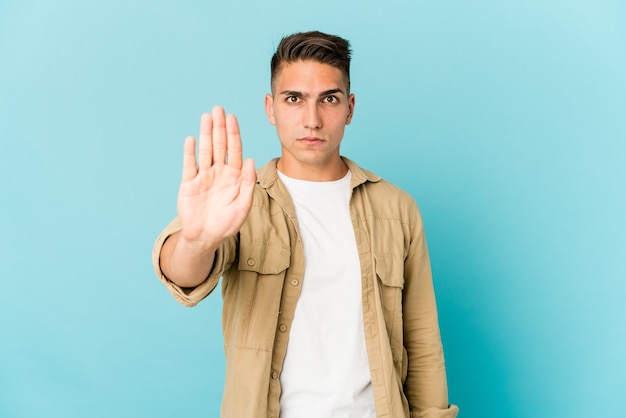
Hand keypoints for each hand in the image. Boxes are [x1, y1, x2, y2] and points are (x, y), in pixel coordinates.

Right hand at [177, 106, 255, 250]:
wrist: (206, 237)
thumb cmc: (227, 223)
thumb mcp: (243, 205)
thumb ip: (248, 183)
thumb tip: (251, 160)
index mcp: (235, 176)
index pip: (235, 150)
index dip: (234, 134)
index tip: (232, 118)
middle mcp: (219, 172)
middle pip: (220, 145)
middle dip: (220, 127)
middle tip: (219, 109)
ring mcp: (204, 176)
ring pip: (205, 150)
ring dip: (205, 133)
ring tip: (207, 117)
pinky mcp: (189, 183)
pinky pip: (190, 164)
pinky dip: (190, 152)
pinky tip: (191, 139)